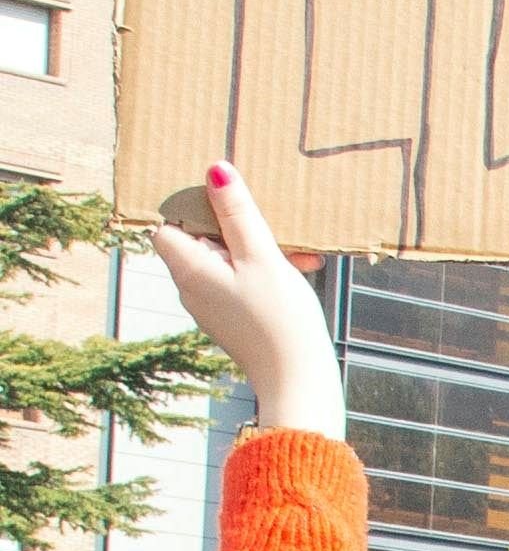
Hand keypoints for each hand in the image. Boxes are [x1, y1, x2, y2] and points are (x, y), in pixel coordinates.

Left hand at [148, 164, 341, 435]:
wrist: (299, 379)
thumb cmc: (279, 319)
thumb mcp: (261, 256)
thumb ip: (237, 213)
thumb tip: (214, 171)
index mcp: (189, 269)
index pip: (167, 225)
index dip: (191, 209)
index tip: (226, 205)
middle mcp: (191, 288)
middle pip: (199, 240)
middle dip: (236, 228)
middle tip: (272, 228)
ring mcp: (211, 307)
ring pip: (224, 261)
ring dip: (256, 250)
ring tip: (295, 255)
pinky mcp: (232, 320)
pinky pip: (238, 283)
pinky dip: (262, 273)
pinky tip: (295, 273)